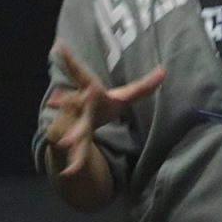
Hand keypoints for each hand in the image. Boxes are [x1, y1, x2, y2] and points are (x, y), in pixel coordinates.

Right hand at [44, 40, 164, 176]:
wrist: (78, 129)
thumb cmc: (101, 108)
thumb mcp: (123, 97)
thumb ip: (143, 87)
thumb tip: (164, 71)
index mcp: (89, 92)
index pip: (80, 73)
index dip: (69, 59)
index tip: (58, 46)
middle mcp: (77, 107)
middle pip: (74, 103)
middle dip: (66, 102)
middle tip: (57, 97)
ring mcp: (72, 125)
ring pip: (74, 132)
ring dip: (70, 138)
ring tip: (65, 143)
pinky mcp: (72, 143)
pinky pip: (76, 155)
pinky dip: (74, 164)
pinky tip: (70, 174)